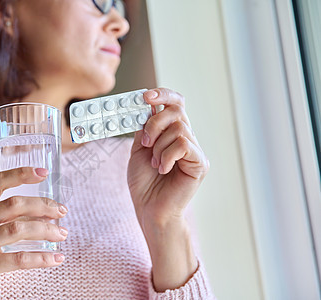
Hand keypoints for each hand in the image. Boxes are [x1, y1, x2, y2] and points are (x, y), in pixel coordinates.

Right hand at [0, 167, 68, 298]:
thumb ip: (0, 215)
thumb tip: (42, 210)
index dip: (21, 174)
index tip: (44, 172)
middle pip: (13, 204)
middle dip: (43, 205)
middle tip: (61, 211)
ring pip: (19, 229)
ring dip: (46, 230)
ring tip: (62, 234)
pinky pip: (20, 259)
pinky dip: (42, 258)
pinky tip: (56, 258)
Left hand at [128, 88, 208, 229]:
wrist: (150, 209)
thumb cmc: (144, 183)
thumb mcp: (138, 149)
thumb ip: (144, 128)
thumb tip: (146, 106)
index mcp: (171, 133)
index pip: (175, 103)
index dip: (163, 94)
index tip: (145, 96)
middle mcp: (186, 138)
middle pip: (176, 110)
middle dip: (154, 123)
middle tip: (146, 142)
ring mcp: (195, 150)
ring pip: (178, 129)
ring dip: (158, 147)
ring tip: (155, 164)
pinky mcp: (200, 163)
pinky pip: (184, 145)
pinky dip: (167, 156)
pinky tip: (163, 169)